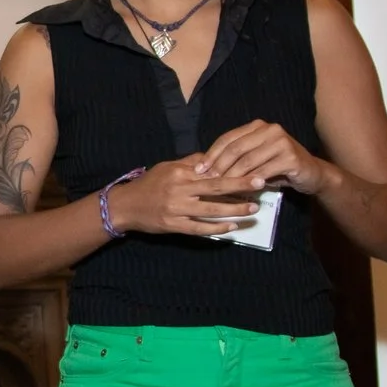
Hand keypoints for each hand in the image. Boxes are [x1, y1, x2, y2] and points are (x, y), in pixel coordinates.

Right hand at [106, 156, 265, 237]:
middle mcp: (179, 190)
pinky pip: (199, 228)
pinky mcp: (174, 226)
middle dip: (240, 186)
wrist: (125, 206)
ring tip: (253, 209)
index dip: (233, 172)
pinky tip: (232, 227)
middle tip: (261, 183)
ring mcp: (177, 210)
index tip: (253, 170)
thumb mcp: (167, 167)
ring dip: (234, 210)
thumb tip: (213, 158)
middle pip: (215, 188)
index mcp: (180, 173)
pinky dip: (217, 228)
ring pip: (211, 210)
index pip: (211, 171)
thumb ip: (190, 163)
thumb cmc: (149, 184)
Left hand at [198, 120, 333, 194]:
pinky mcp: (291, 157)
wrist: (311, 174)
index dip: (212, 153)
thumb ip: (237, 158)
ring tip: (220, 188)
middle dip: (219, 165)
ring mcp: (281, 142)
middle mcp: (270, 129)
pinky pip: (264, 171)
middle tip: (206, 180)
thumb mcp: (256, 159)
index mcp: (258, 126)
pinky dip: (250, 182)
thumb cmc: (279, 168)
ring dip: (232, 176)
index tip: (198, 169)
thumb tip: (205, 168)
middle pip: (236, 148)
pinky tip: (242, 190)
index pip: (228, 138)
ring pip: (248, 160)